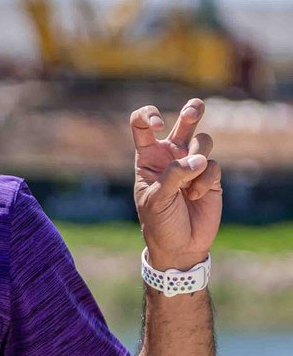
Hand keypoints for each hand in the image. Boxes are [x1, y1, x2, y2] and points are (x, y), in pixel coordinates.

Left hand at [130, 98, 222, 271]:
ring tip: (188, 185)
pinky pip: (213, 165)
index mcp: (148, 158)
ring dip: (197, 158)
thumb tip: (198, 159)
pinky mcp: (210, 175)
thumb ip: (173, 176)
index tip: (158, 125)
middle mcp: (171, 156)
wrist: (180, 245)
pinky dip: (205, 180)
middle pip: (184, 121)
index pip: (142, 125)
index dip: (149, 116)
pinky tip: (195, 196)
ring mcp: (192, 164)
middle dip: (192, 110)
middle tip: (193, 111)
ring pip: (203, 140)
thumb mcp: (157, 200)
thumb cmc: (159, 223)